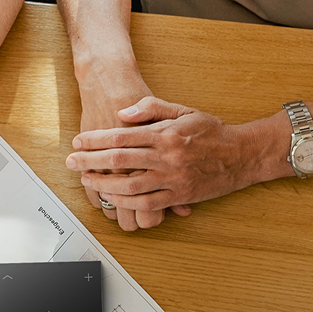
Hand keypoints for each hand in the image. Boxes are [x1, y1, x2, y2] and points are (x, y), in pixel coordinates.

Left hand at [67, 97, 280, 226]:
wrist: (241, 154)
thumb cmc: (211, 131)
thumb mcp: (183, 110)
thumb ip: (151, 107)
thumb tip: (123, 112)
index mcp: (165, 133)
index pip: (122, 135)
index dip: (95, 139)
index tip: (78, 142)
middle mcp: (167, 156)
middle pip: (119, 160)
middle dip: (90, 161)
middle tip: (71, 162)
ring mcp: (172, 178)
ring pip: (129, 185)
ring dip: (103, 185)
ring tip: (86, 181)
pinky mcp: (179, 195)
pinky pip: (148, 204)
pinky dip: (127, 203)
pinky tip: (112, 199)